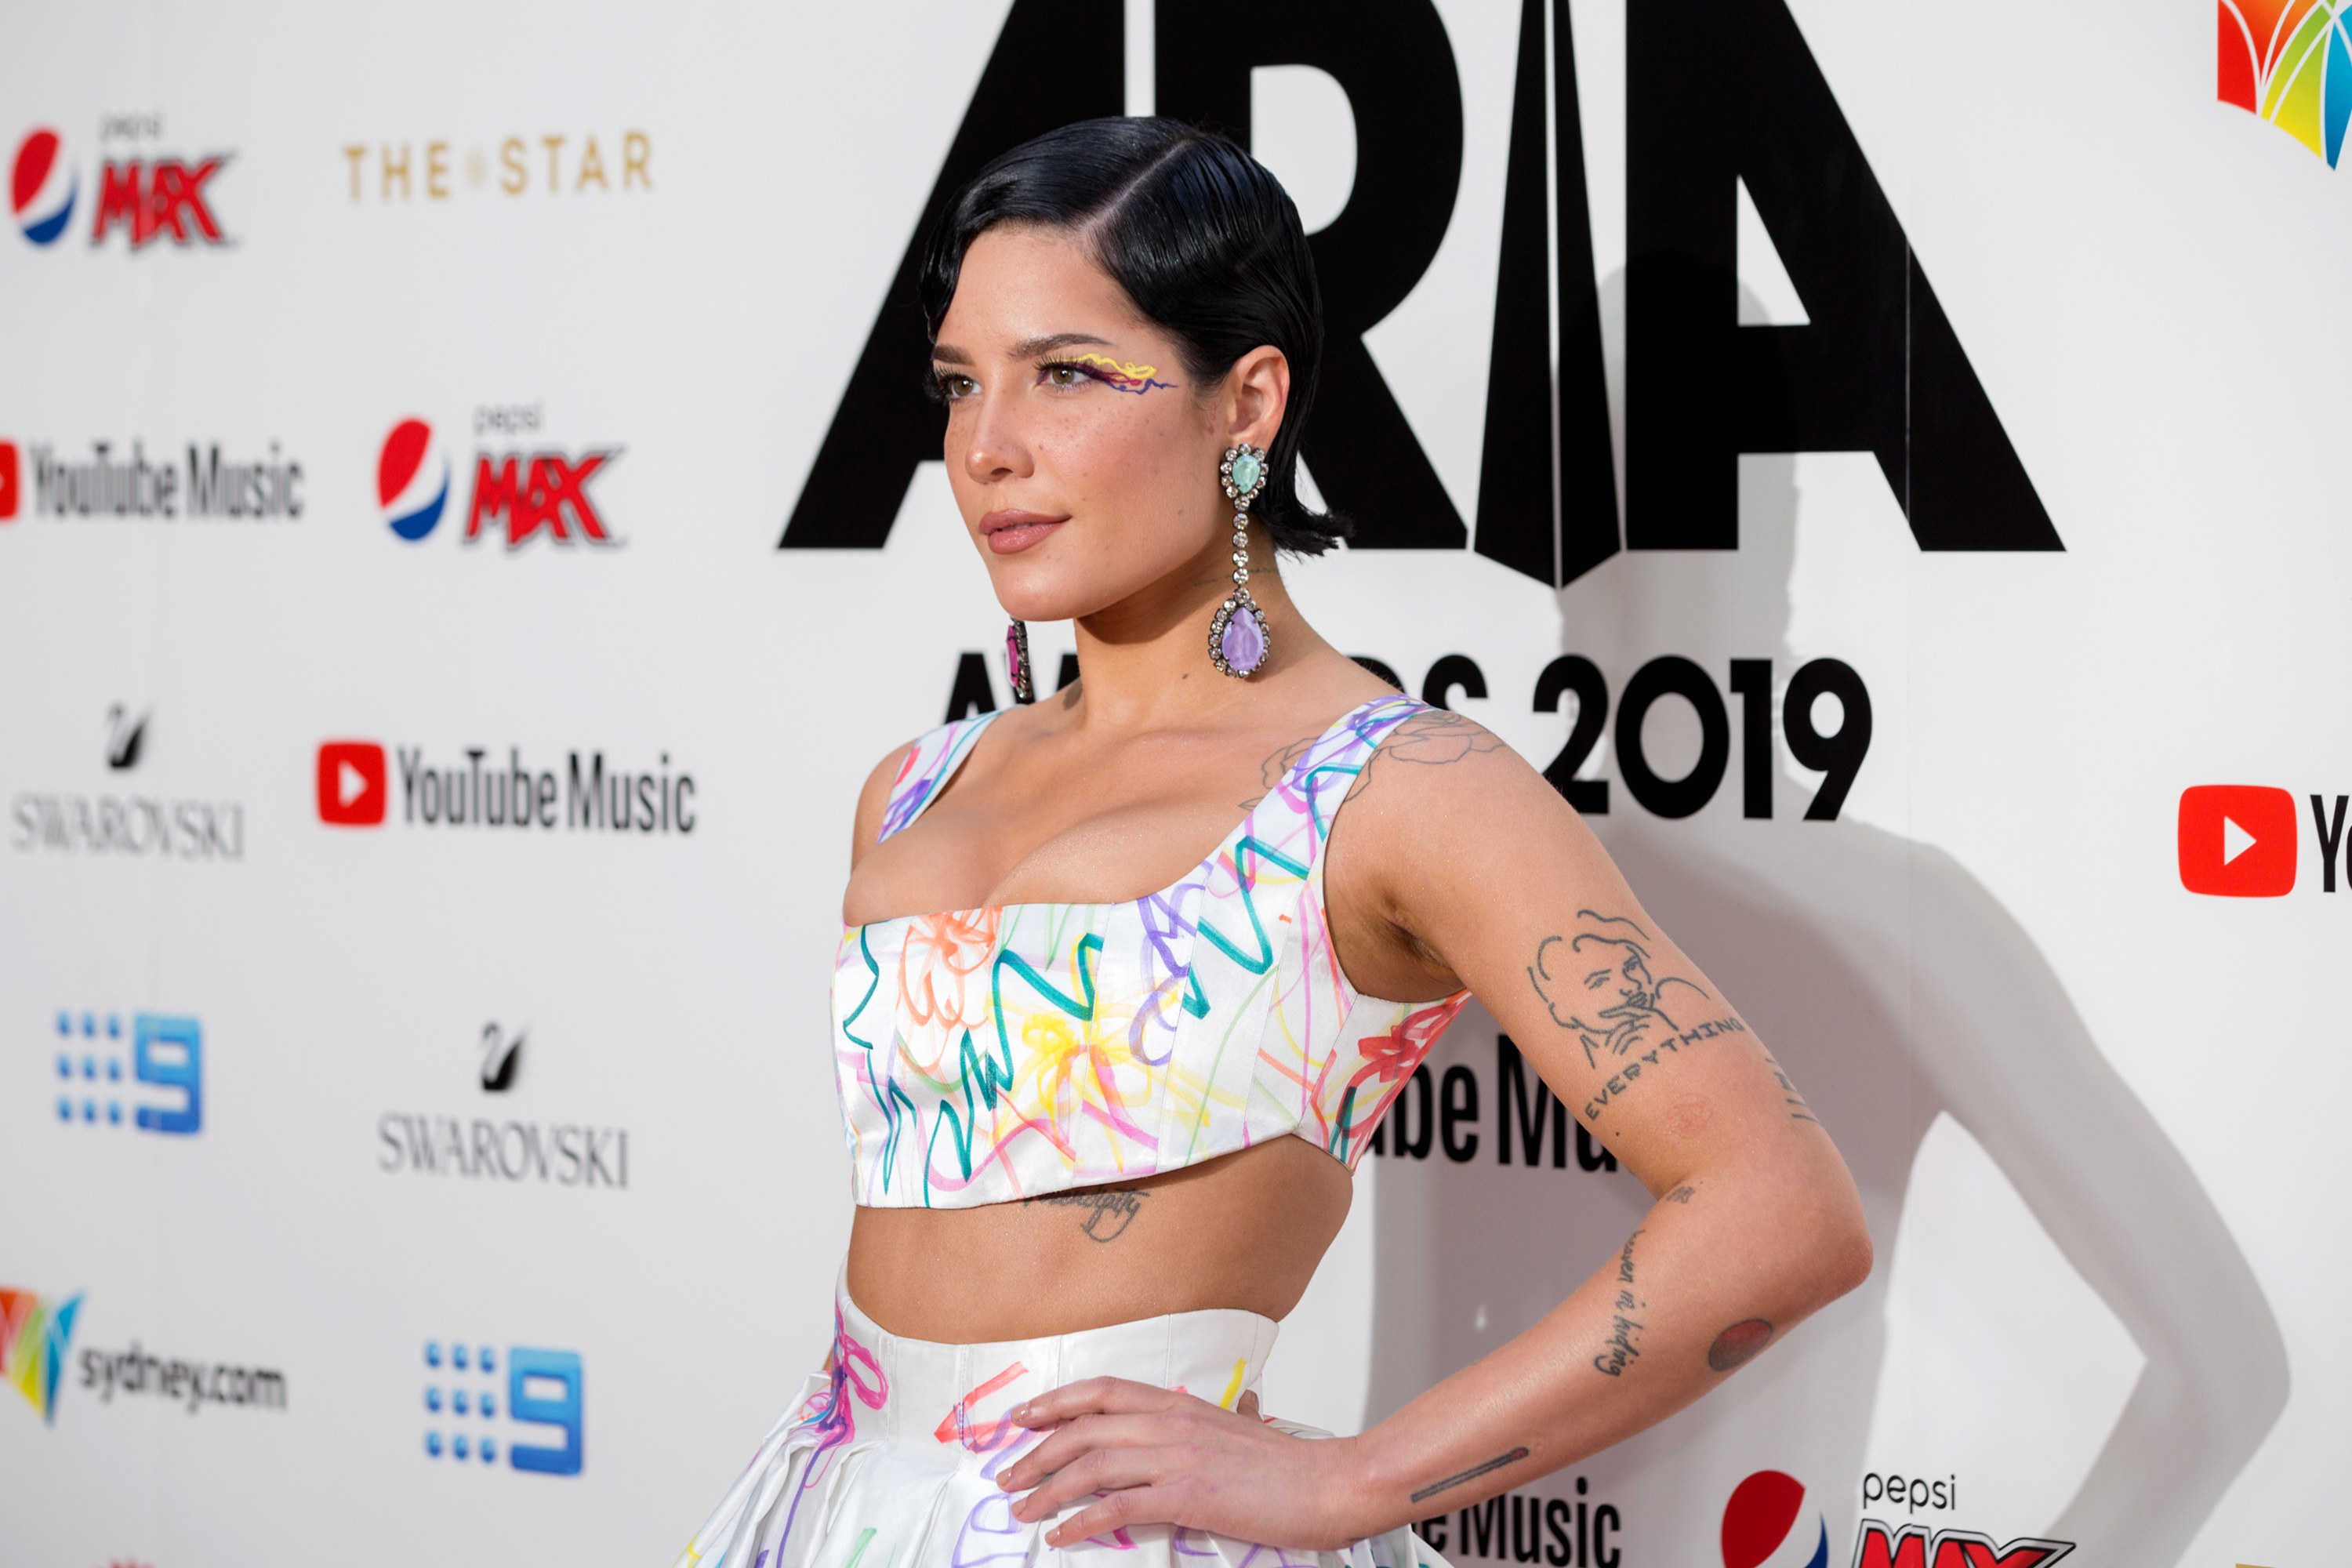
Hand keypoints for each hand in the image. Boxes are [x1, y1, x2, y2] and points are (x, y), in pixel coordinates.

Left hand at [997, 1377, 1367, 1549]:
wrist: (1329, 1484)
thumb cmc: (1291, 1466)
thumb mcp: (1249, 1429)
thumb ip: (1229, 1418)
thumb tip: (1238, 1406)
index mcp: (1182, 1405)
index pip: (1103, 1391)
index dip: (1056, 1401)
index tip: (1023, 1418)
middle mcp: (1172, 1423)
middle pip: (1084, 1428)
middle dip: (1037, 1451)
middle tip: (1008, 1473)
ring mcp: (1178, 1457)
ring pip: (1092, 1465)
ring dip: (1048, 1488)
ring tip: (1023, 1509)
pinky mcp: (1188, 1495)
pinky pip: (1119, 1506)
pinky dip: (1082, 1521)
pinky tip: (1063, 1536)